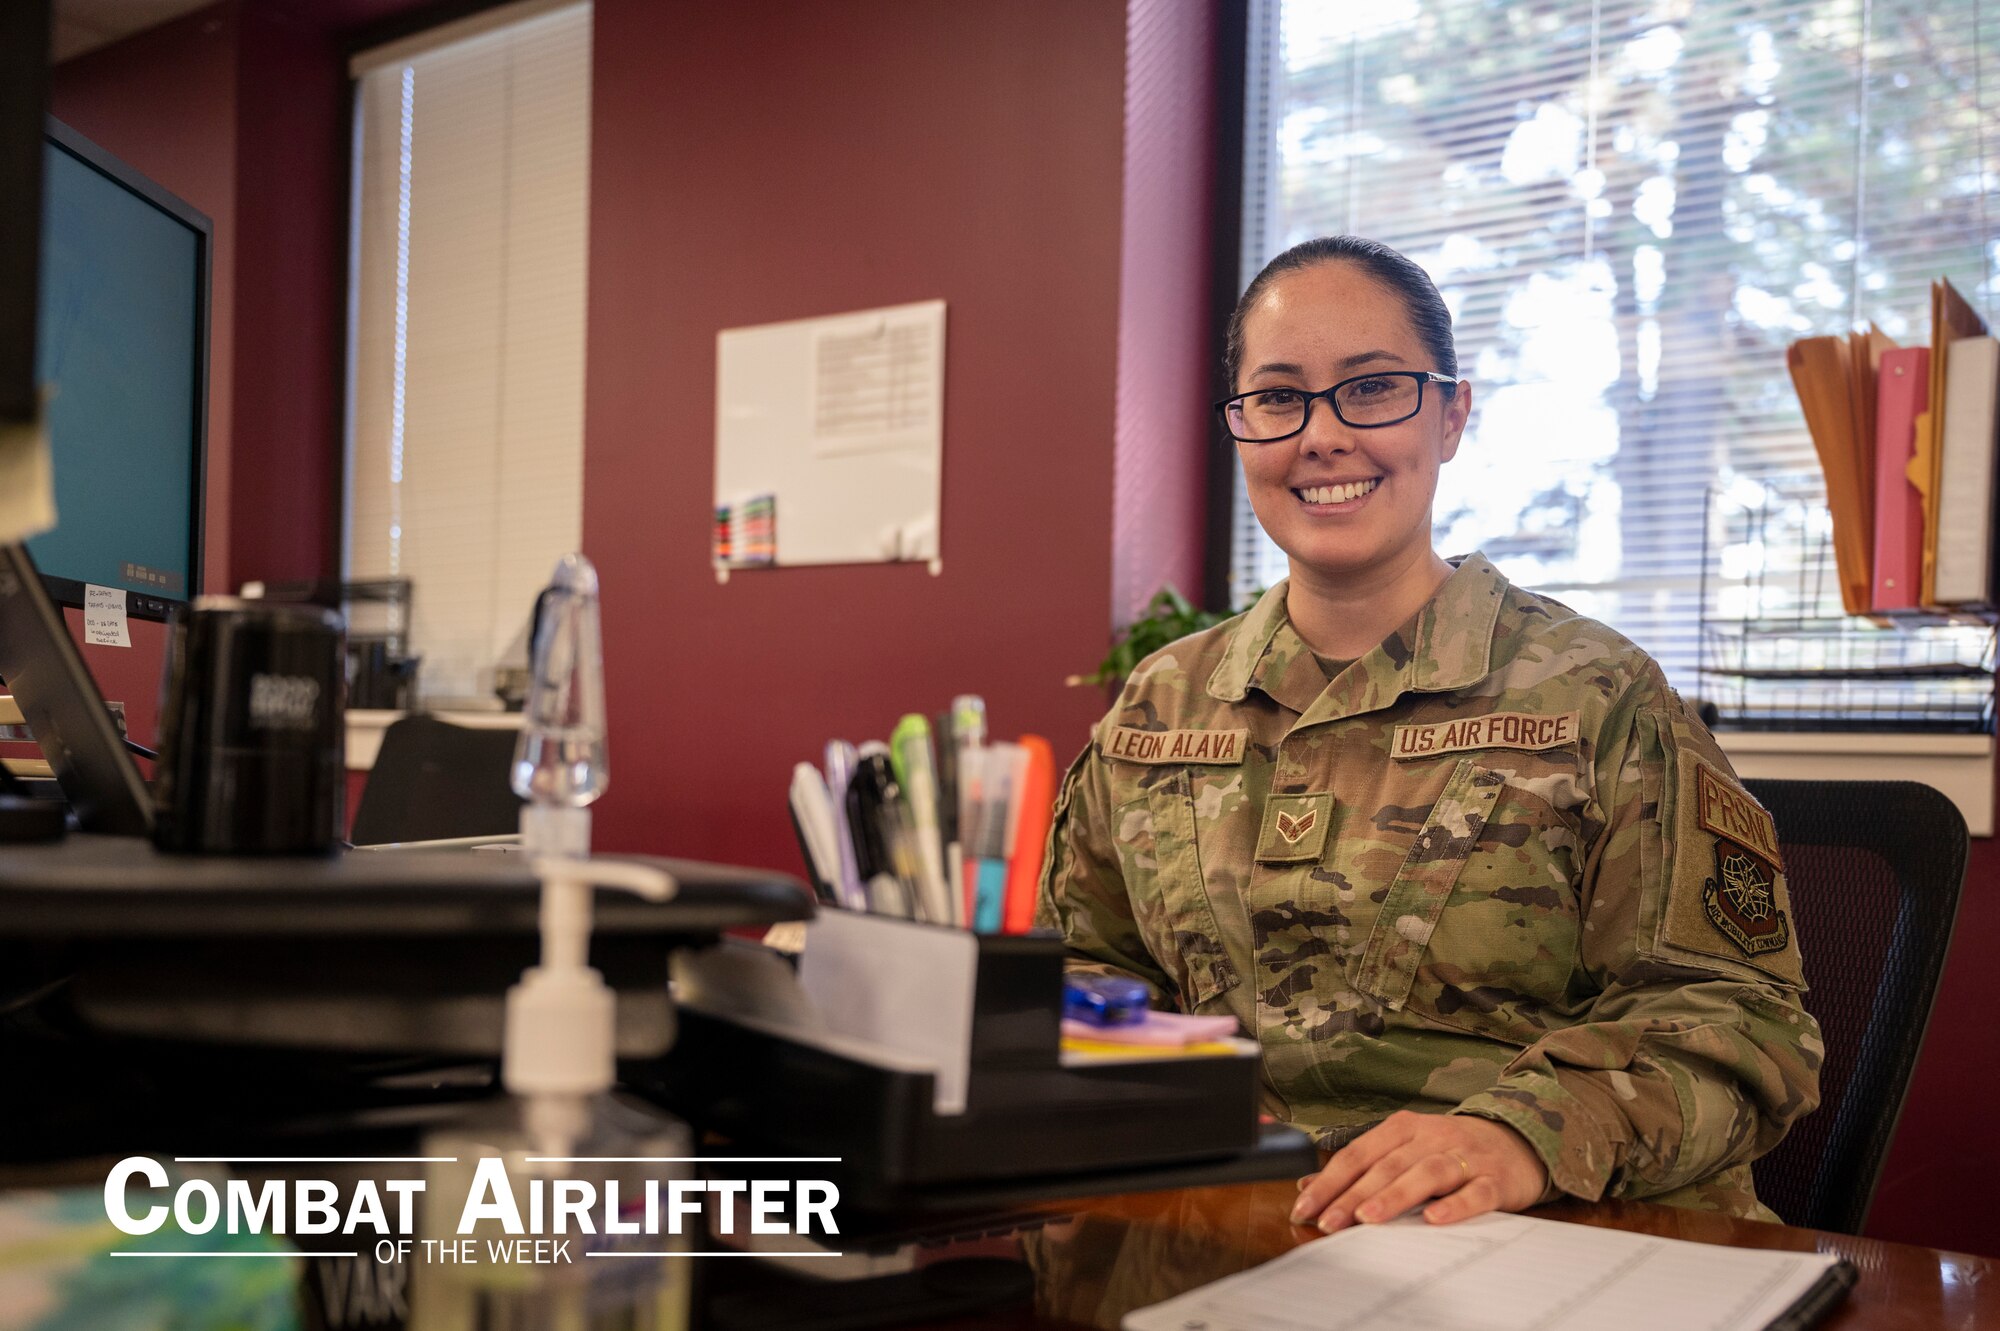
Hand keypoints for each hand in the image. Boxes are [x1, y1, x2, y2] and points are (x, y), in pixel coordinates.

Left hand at [1290, 1111, 1547, 1231]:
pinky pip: (1474, 1192)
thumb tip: (1307, 1186)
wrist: (1518, 1140)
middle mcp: (1432, 1137)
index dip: (1330, 1180)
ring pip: (1426, 1174)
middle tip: (1327, 1221)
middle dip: (1352, 1195)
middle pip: (1386, 1166)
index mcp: (1404, 1128)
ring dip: (1394, 1196)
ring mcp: (1465, 1157)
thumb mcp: (1404, 1150)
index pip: (1358, 1154)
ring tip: (1367, 1218)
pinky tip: (1434, 1219)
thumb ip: (1360, 1167)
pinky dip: (1455, 1205)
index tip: (1305, 1207)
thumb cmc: (1450, 1151)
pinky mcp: (1495, 1179)